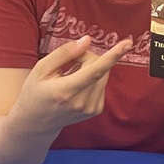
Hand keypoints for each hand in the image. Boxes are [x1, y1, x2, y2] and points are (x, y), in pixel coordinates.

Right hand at [11, 35, 132, 135]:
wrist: (36, 122)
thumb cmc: (35, 91)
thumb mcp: (41, 69)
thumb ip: (64, 53)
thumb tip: (87, 41)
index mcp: (66, 91)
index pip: (95, 71)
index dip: (113, 55)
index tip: (128, 44)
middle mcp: (82, 102)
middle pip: (99, 67)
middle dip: (86, 58)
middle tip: (69, 63)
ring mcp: (91, 108)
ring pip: (103, 74)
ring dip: (89, 69)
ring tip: (70, 76)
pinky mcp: (97, 110)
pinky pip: (102, 84)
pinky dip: (91, 79)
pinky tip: (76, 86)